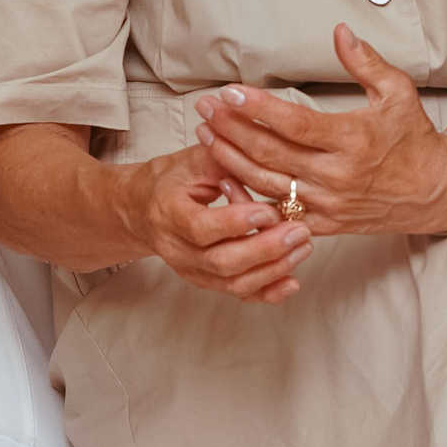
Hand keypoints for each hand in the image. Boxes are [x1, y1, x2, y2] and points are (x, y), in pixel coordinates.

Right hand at [125, 145, 312, 303]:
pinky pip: (237, 294)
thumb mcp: (193, 159)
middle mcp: (176, 248)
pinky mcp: (205, 280)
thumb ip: (224, 157)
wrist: (143, 208)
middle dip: (265, 249)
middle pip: (221, 261)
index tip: (269, 209)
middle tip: (299, 231)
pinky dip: (267, 292)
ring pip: (232, 282)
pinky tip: (292, 281)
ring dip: (272, 269)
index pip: (201, 227)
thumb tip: (260, 152)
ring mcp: (190, 269)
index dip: (236, 222)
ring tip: (303, 247)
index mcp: (168, 212)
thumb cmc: (173, 178)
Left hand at [195, 25, 446, 237]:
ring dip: (230, 158)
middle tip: (205, 107)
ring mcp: (328, 202)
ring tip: (204, 135)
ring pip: (266, 182)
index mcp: (353, 139)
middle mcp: (337, 174)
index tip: (230, 92)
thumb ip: (365, 62)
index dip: (258, 108)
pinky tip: (225, 177)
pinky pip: (278, 212)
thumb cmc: (414, 138)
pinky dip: (248, 197)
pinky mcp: (324, 223)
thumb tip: (341, 31)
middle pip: (271, 152)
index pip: (294, 123)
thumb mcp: (397, 92)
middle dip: (231, 128)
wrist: (434, 191)